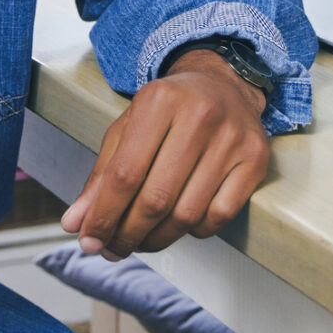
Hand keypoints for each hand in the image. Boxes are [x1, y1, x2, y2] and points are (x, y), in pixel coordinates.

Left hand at [59, 49, 269, 258]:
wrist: (223, 84)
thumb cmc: (169, 109)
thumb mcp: (127, 128)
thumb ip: (101, 176)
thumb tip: (76, 223)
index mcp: (159, 101)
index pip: (125, 174)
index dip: (103, 215)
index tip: (89, 240)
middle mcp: (199, 116)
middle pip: (156, 199)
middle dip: (127, 234)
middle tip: (113, 248)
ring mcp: (232, 139)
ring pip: (187, 214)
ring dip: (158, 239)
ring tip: (140, 241)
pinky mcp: (255, 159)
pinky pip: (219, 216)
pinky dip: (194, 231)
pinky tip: (179, 225)